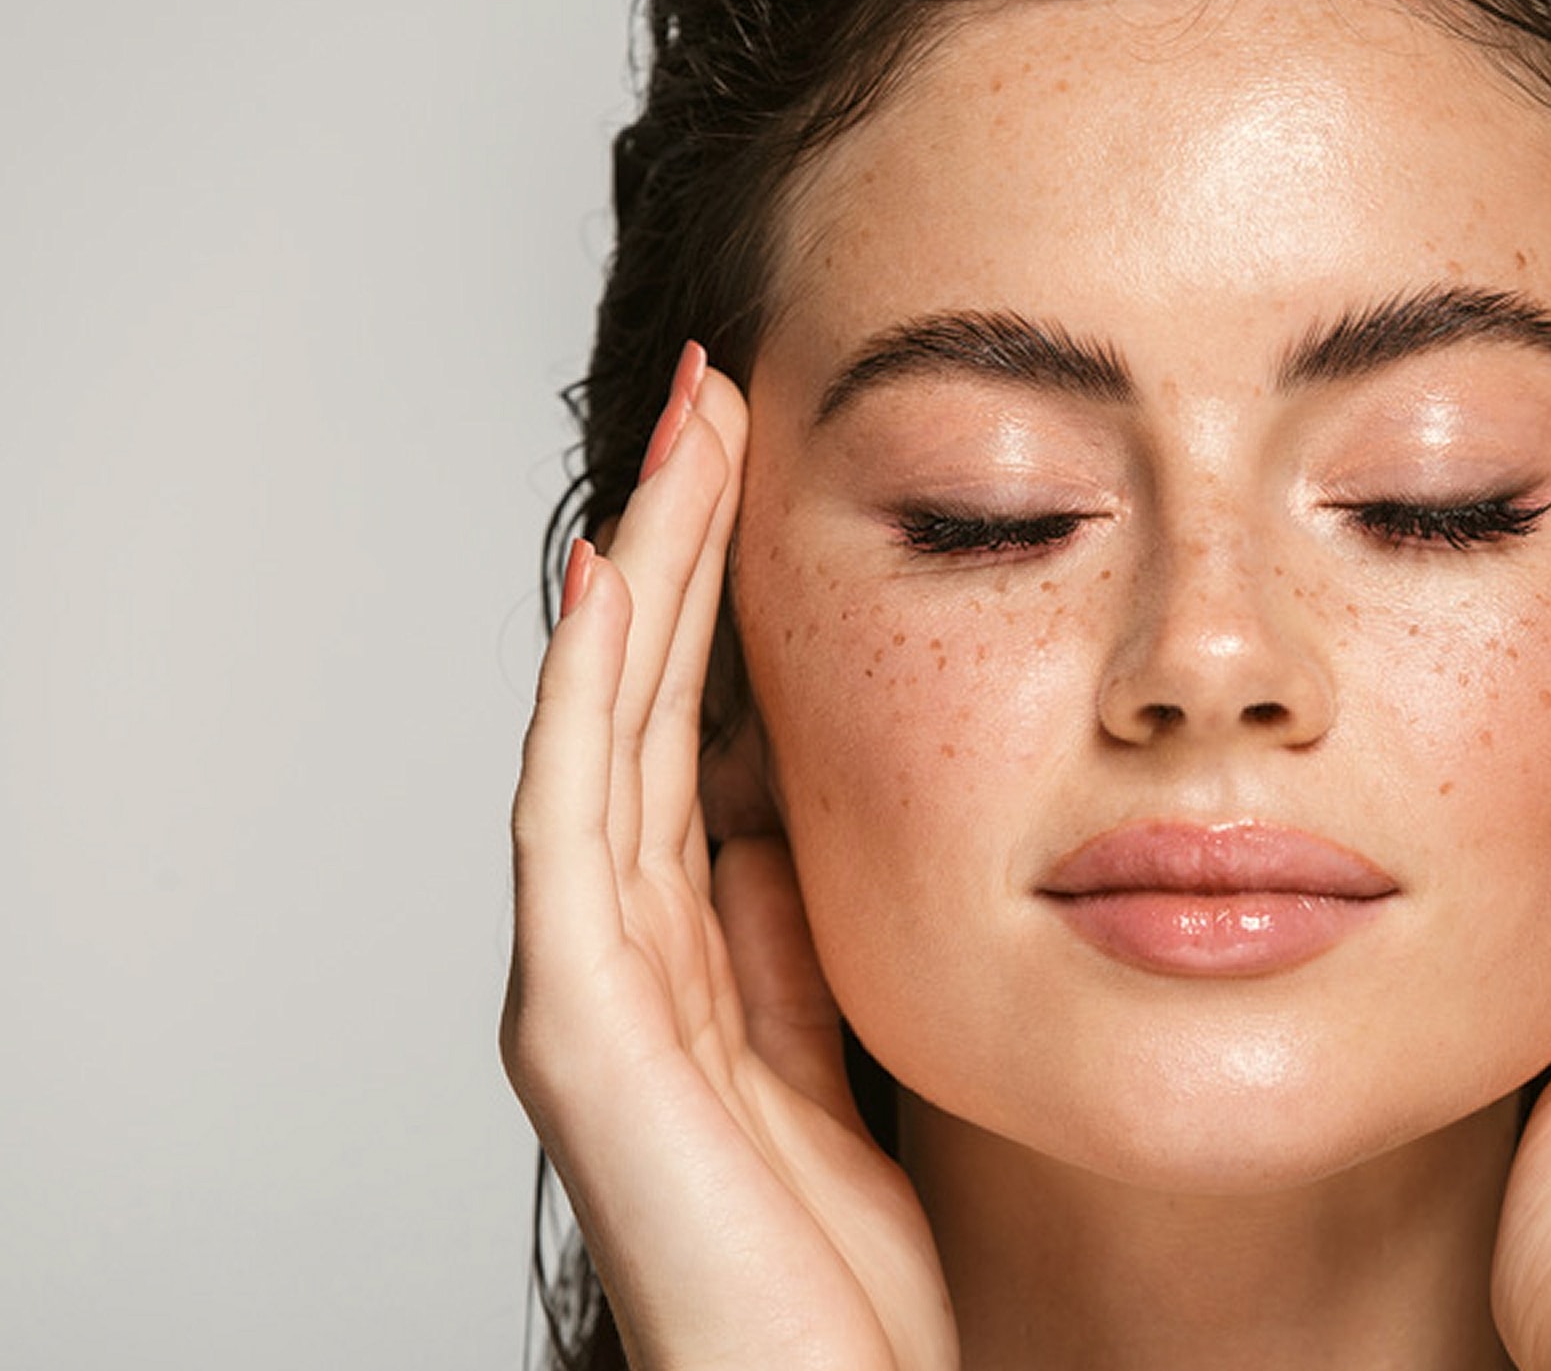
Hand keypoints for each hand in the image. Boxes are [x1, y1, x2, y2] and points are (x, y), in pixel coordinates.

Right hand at [502, 347, 955, 1370]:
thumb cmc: (846, 1273)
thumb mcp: (839, 1050)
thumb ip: (789, 935)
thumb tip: (783, 810)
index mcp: (680, 961)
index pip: (689, 739)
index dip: (712, 603)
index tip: (760, 469)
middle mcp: (614, 959)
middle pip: (636, 711)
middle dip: (671, 552)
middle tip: (716, 399)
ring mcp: (585, 992)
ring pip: (602, 737)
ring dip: (639, 580)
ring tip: (685, 439)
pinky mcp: (581, 1035)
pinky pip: (581, 826)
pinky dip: (594, 695)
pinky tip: (619, 586)